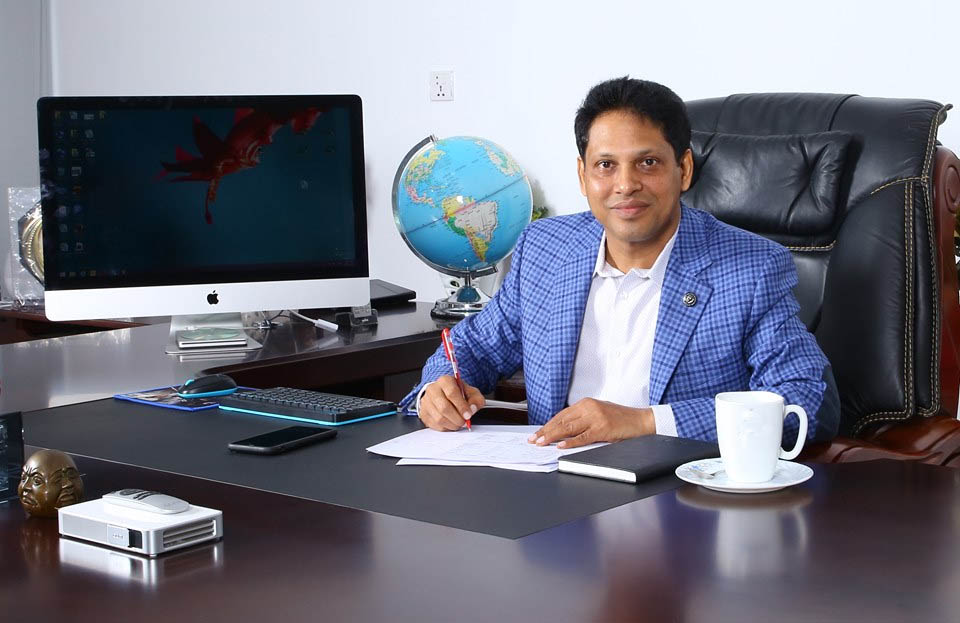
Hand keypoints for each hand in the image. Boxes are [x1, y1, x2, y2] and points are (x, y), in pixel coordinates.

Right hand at [418, 375, 485, 430]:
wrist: (443, 394)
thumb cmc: (457, 393)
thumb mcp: (471, 392)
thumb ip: (476, 400)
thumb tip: (472, 408)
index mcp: (445, 381)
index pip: (452, 393)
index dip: (461, 406)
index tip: (468, 415)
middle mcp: (433, 389)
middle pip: (444, 407)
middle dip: (457, 418)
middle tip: (464, 422)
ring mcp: (426, 402)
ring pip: (439, 418)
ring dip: (452, 424)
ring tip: (459, 423)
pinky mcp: (423, 413)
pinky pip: (435, 425)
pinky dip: (445, 427)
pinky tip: (451, 423)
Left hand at [528, 398, 654, 448]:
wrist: (641, 420)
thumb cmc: (620, 419)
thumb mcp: (598, 413)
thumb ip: (582, 419)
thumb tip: (562, 431)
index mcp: (586, 403)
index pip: (561, 415)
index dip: (547, 425)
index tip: (537, 433)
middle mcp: (589, 408)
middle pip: (562, 421)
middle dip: (546, 431)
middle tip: (534, 440)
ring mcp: (595, 418)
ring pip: (568, 428)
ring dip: (552, 436)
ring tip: (541, 443)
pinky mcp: (602, 429)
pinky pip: (583, 437)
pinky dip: (570, 442)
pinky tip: (560, 446)